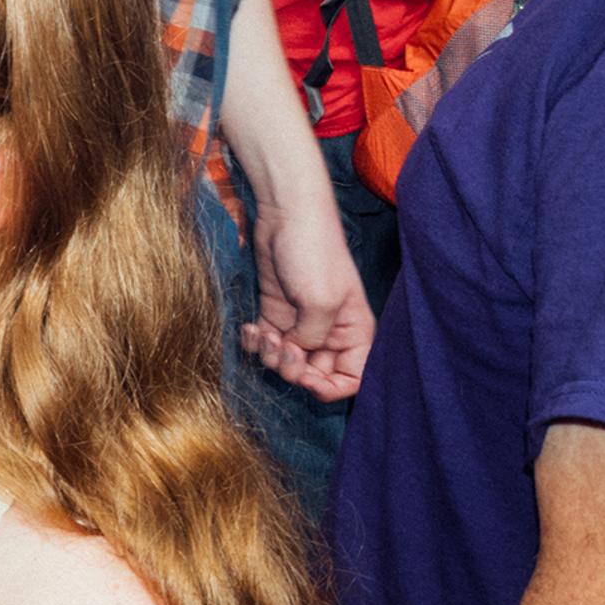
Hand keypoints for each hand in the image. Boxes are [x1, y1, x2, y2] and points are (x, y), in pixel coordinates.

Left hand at [244, 190, 372, 399]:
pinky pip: (266, 343)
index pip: (352, 379)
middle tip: (281, 349)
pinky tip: (250, 328)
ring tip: (264, 334)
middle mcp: (330, 333)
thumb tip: (299, 357)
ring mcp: (301, 324)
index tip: (307, 377)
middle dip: (294, 371)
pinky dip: (256, 343)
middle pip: (315, 374)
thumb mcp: (321, 302)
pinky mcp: (275, 312)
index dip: (329, 387)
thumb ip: (313, 339)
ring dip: (271, 356)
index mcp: (354, 333)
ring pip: (286, 361)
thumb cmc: (313, 254)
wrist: (285, 217)